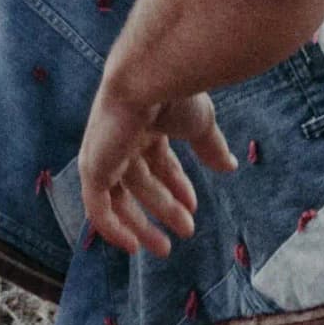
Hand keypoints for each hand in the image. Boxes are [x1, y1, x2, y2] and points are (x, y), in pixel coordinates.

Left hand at [78, 85, 233, 257]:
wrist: (151, 78)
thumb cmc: (178, 93)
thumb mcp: (201, 125)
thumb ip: (211, 148)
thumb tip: (230, 167)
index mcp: (146, 124)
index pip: (159, 162)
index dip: (176, 186)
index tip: (195, 207)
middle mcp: (122, 138)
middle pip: (140, 182)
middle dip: (163, 206)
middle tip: (186, 231)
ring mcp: (104, 152)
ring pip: (119, 198)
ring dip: (141, 224)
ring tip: (164, 247)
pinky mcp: (93, 166)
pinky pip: (97, 207)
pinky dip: (113, 229)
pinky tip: (133, 247)